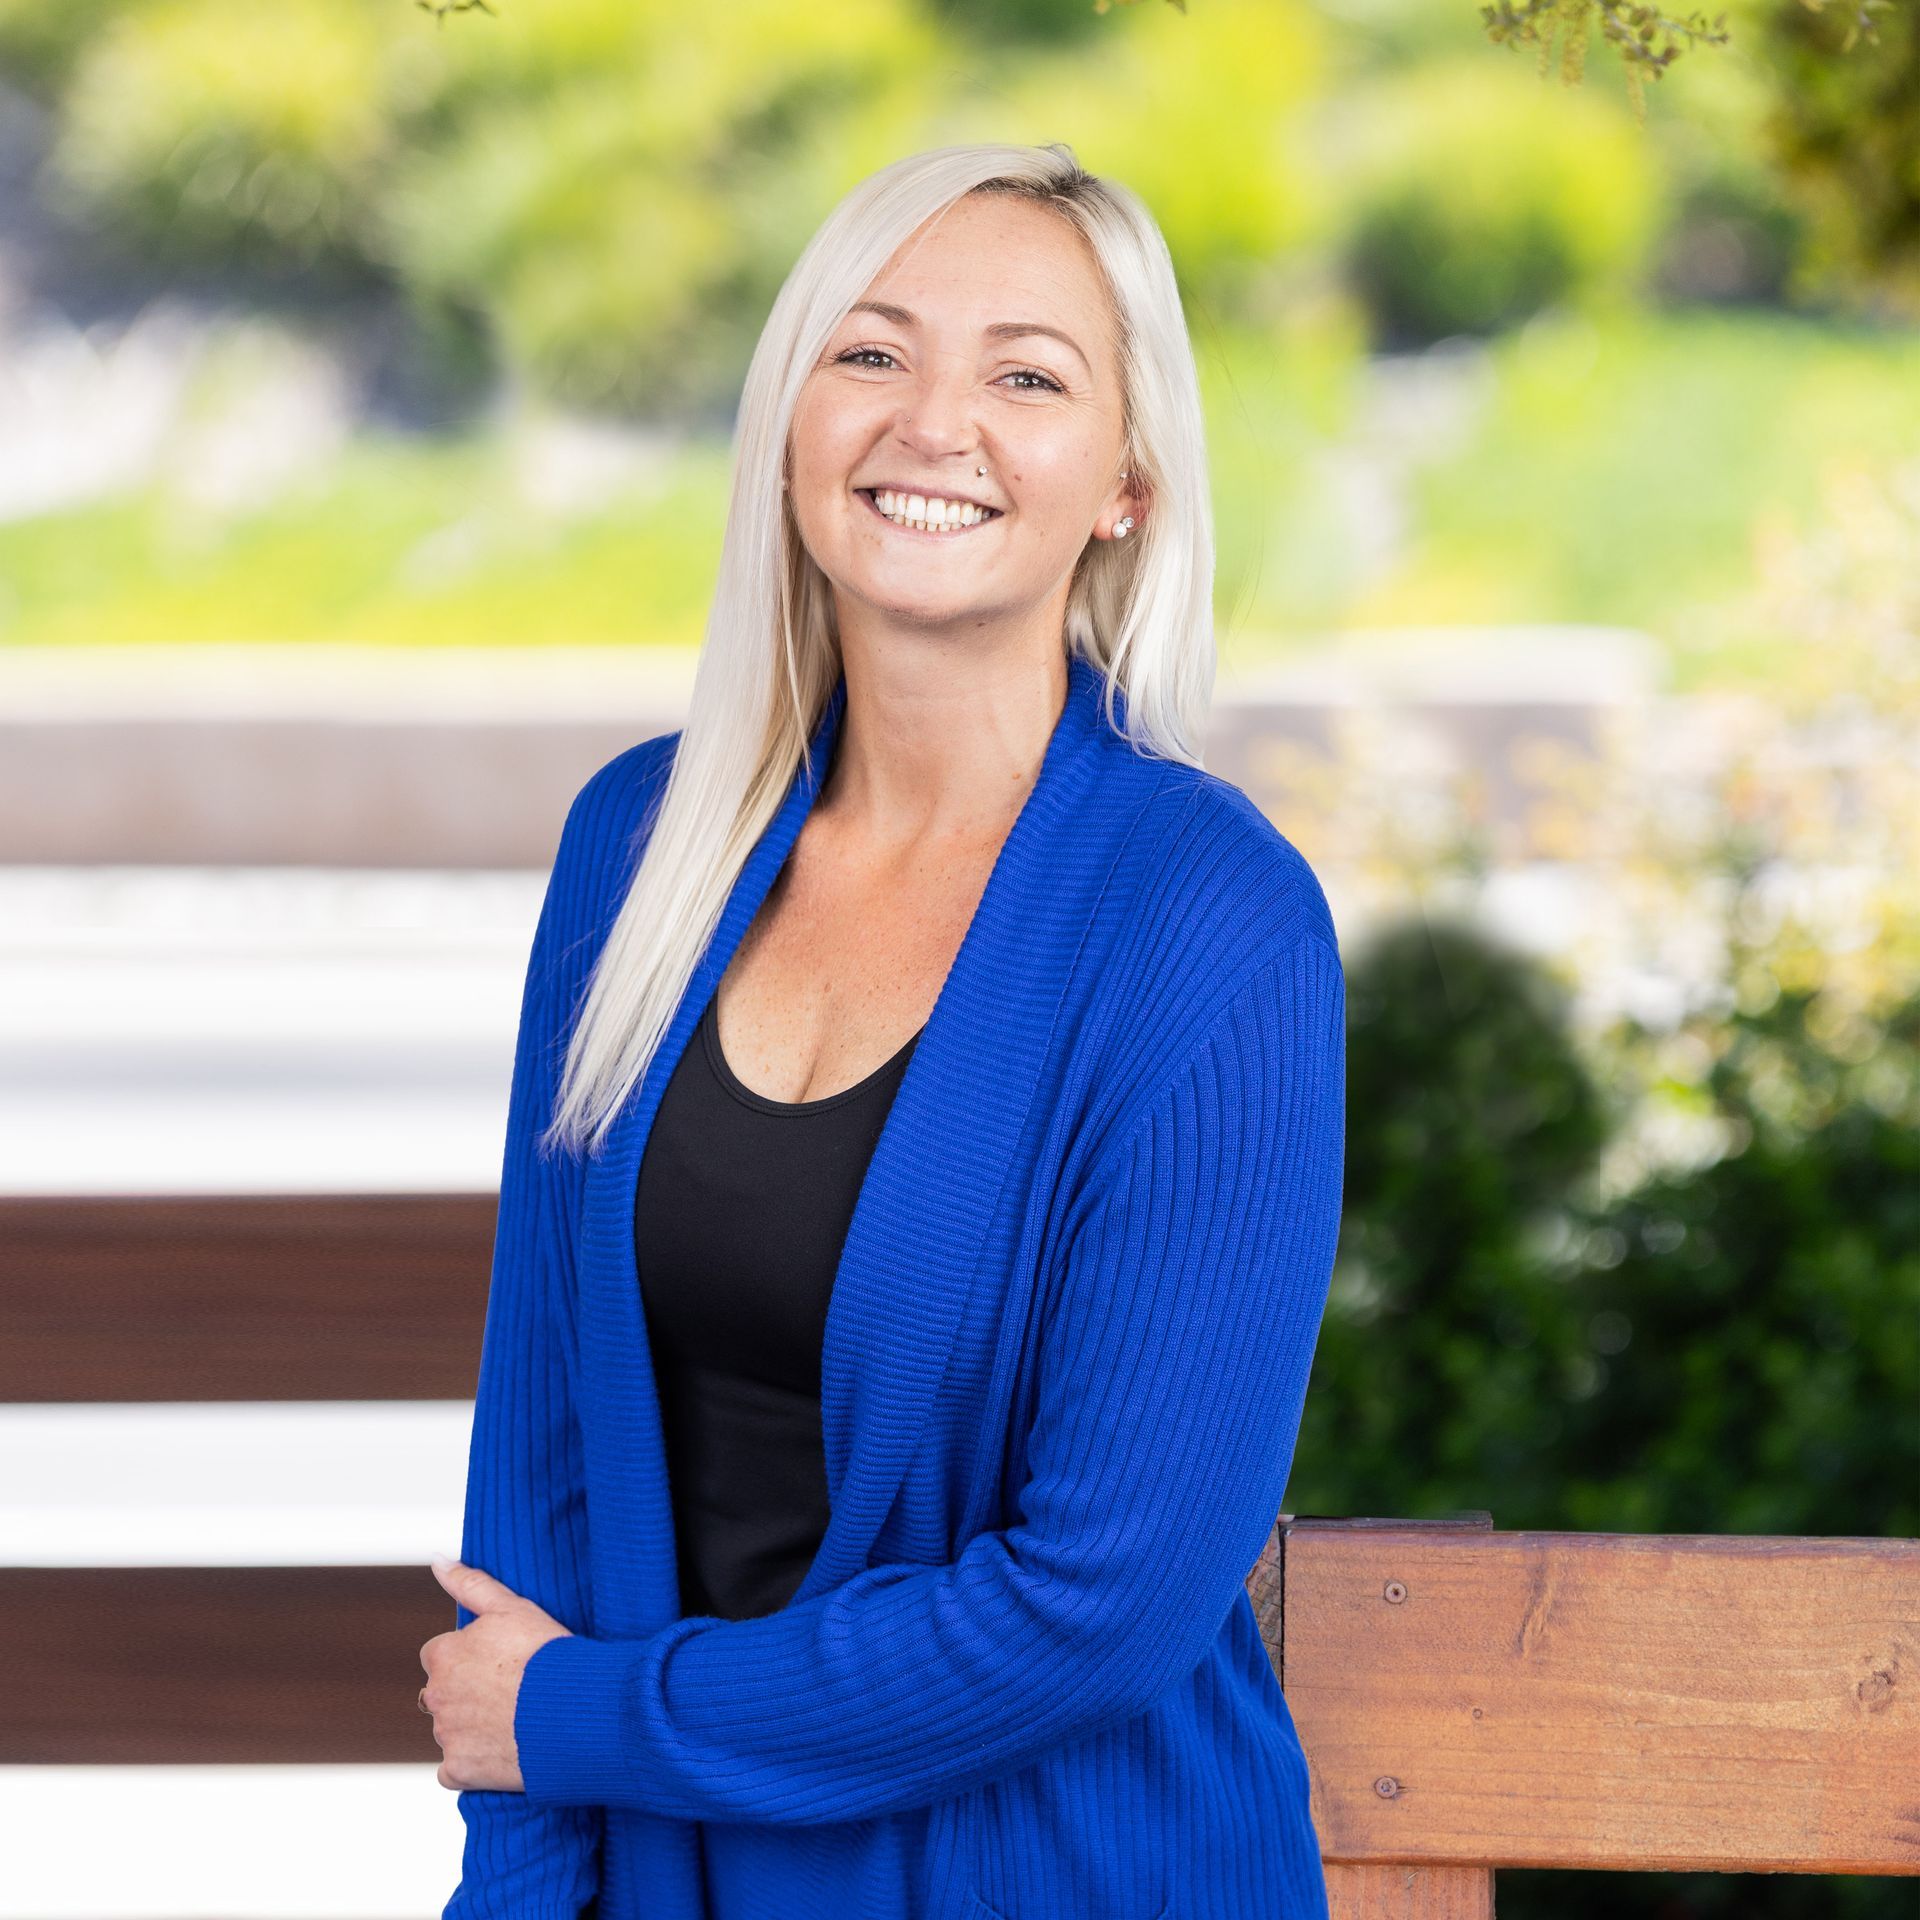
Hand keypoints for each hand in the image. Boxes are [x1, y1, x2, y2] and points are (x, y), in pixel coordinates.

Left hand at [419, 1556, 573, 1791]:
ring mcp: (446, 1736)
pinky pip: (455, 1770)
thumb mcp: (510, 1606)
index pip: (438, 1654)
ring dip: (471, 1727)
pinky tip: (503, 1750)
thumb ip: (469, 1583)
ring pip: (450, 1731)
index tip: (498, 1661)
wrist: (569, 1710)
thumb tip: (437, 1560)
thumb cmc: (545, 1653)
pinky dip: (472, 1764)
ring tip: (513, 1720)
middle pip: (441, 1694)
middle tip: (508, 1691)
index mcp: (442, 1655)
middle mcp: (435, 1696)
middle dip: (465, 1693)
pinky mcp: (459, 1771)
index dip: (469, 1657)